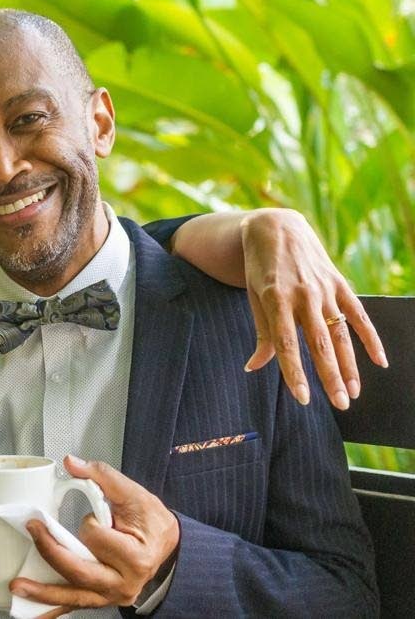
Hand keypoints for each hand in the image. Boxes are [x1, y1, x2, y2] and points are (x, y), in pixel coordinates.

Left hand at [10, 456, 178, 612]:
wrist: (166, 542)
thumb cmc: (152, 520)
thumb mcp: (132, 493)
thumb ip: (101, 475)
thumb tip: (71, 463)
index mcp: (136, 557)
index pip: (96, 539)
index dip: (90, 524)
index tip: (97, 516)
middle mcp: (125, 582)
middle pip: (79, 572)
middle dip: (51, 553)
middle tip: (33, 532)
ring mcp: (113, 595)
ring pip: (74, 597)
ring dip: (44, 594)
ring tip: (19, 586)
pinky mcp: (102, 598)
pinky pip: (75, 604)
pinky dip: (54, 608)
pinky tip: (36, 611)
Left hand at [240, 209, 387, 409]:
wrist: (276, 228)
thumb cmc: (260, 268)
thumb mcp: (254, 297)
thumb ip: (262, 333)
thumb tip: (254, 367)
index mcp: (276, 300)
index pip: (287, 344)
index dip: (295, 373)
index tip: (302, 398)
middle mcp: (303, 296)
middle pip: (319, 344)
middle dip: (330, 377)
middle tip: (341, 405)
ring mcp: (325, 289)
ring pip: (341, 334)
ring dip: (350, 365)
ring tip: (353, 391)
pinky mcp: (340, 283)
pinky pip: (359, 314)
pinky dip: (370, 337)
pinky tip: (380, 361)